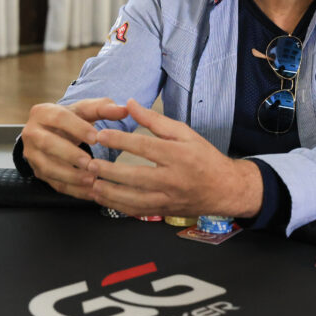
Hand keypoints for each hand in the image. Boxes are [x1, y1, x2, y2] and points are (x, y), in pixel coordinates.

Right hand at [20, 98, 126, 197]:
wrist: (53, 132)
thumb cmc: (71, 120)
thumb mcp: (85, 110)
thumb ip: (103, 108)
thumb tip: (123, 110)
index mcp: (42, 112)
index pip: (58, 118)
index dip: (78, 128)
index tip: (96, 138)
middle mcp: (32, 133)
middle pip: (47, 143)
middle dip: (69, 154)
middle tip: (90, 163)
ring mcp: (32, 155)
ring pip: (47, 167)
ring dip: (70, 175)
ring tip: (91, 180)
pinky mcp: (38, 172)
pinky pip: (54, 183)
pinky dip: (73, 189)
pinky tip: (90, 192)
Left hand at [89, 99, 261, 216]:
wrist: (226, 189)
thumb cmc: (204, 157)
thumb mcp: (185, 133)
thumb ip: (155, 120)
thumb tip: (130, 103)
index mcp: (179, 155)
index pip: (145, 146)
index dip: (121, 140)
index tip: (100, 134)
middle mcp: (174, 179)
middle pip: (136, 177)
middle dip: (110, 172)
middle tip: (89, 164)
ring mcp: (168, 198)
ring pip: (134, 199)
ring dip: (110, 193)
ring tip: (91, 184)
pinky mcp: (165, 211)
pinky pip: (137, 211)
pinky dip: (118, 207)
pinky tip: (103, 199)